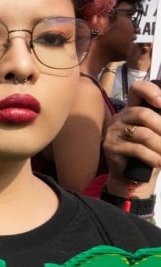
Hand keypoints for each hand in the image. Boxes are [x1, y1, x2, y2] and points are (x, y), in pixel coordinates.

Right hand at [102, 79, 160, 196]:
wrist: (133, 176)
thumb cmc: (149, 152)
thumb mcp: (158, 132)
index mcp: (134, 109)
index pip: (138, 89)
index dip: (151, 91)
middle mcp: (121, 117)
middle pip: (143, 113)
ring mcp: (113, 131)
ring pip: (142, 133)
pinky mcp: (110, 146)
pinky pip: (136, 149)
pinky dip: (153, 157)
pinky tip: (160, 163)